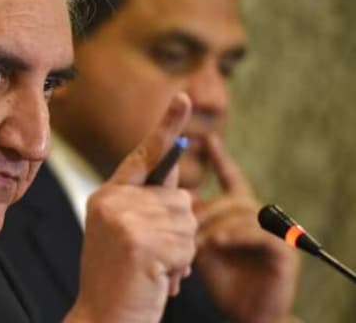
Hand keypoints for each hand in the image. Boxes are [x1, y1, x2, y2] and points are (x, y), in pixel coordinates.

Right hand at [65, 93, 196, 322]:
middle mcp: (112, 201)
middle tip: (153, 258)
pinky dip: (181, 266)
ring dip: (181, 251)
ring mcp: (124, 219)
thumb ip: (149, 206)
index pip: (143, 156)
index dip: (167, 126)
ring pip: (187, 220)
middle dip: (179, 231)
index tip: (186, 97)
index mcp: (107, 197)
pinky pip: (187, 244)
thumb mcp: (129, 235)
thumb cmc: (122, 282)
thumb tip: (181, 181)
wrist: (103, 320)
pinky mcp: (140, 241)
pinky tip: (155, 278)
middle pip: (178, 197)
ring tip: (152, 269)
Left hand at [194, 134, 298, 322]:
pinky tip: (216, 242)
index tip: (208, 138)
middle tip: (183, 226)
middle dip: (204, 211)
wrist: (241, 313)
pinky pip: (259, 234)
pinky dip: (235, 236)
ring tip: (196, 242)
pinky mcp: (282, 253)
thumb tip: (161, 192)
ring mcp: (273, 233)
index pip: (231, 177)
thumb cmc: (219, 279)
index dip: (220, 158)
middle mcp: (258, 217)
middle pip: (231, 197)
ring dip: (215, 225)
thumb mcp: (192, 244)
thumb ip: (183, 219)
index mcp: (237, 212)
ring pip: (242, 213)